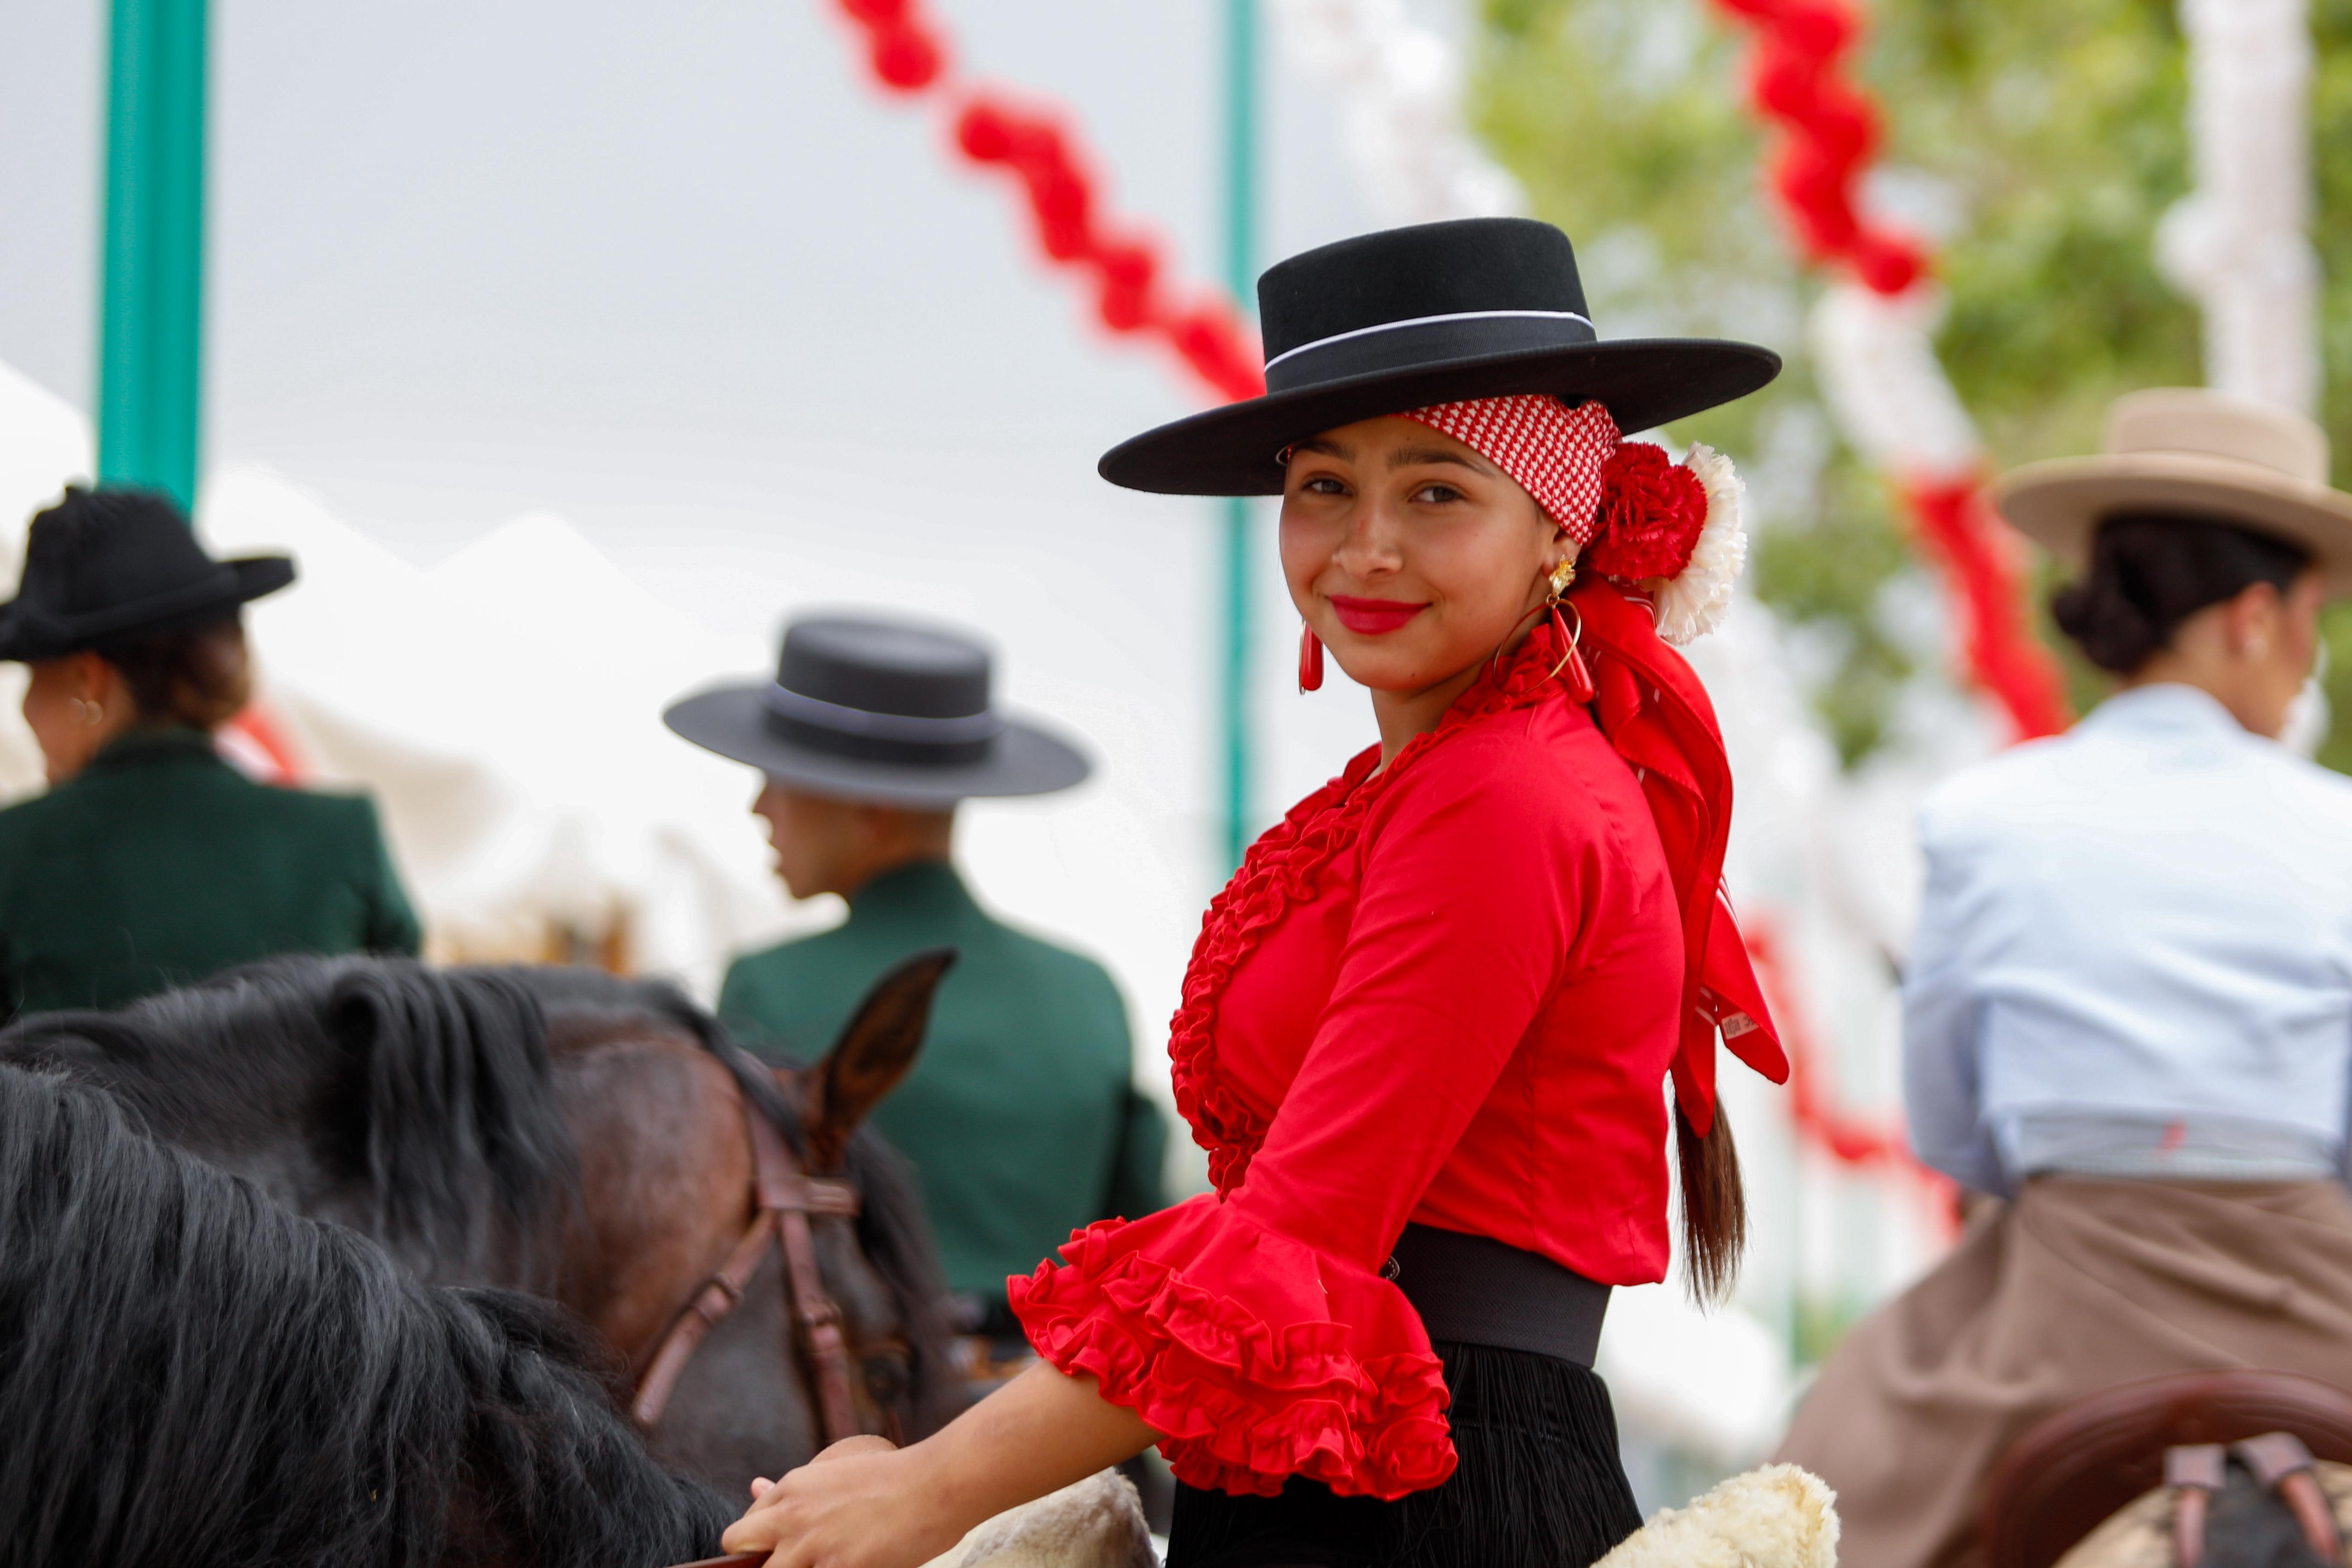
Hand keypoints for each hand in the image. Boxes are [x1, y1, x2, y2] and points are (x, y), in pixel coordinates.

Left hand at [721, 1437, 966, 1567]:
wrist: (936, 1484)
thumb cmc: (892, 1478)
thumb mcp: (835, 1472)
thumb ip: (792, 1489)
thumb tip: (755, 1486)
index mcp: (791, 1489)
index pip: (742, 1530)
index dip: (756, 1548)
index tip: (778, 1554)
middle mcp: (793, 1516)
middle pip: (740, 1551)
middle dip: (756, 1565)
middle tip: (793, 1562)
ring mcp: (813, 1545)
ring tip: (825, 1562)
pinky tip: (852, 1566)